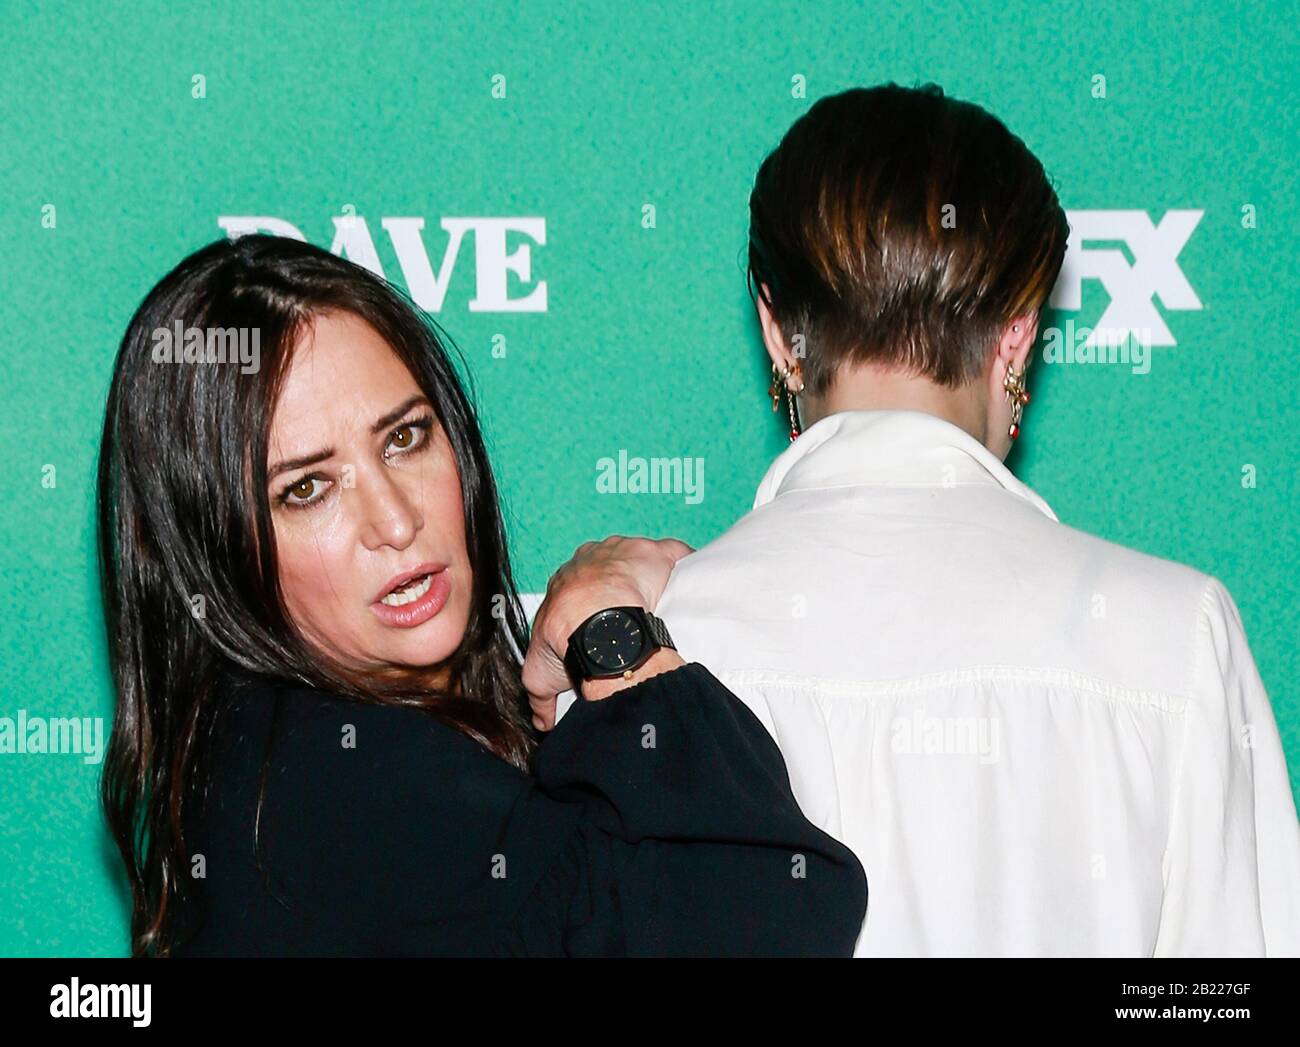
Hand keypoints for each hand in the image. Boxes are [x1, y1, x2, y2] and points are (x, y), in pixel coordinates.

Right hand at [522, 535, 692, 729]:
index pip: (581, 587)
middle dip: (624, 586)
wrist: (597, 623)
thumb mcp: (540, 674)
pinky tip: (689, 583)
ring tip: (664, 607)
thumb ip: (541, 698)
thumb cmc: (567, 639)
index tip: (607, 621)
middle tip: (636, 614)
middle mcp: (592, 559)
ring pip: (641, 560)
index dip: (594, 602)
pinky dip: (684, 564)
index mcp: (566, 581)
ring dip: (652, 578)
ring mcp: (624, 552)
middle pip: (612, 569)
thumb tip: (543, 723)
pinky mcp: (655, 554)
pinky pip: (675, 553)